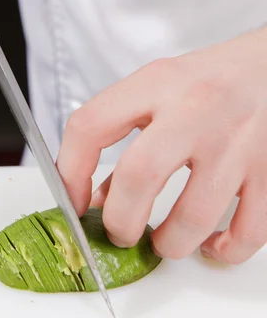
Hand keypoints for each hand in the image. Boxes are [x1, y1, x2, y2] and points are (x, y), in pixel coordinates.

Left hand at [57, 28, 266, 263]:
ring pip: (194, 217)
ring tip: (163, 241)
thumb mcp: (155, 88)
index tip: (72, 202)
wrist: (266, 66)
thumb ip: (120, 132)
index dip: (69, 173)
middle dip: (121, 220)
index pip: (91, 126)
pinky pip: (247, 231)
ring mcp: (235, 142)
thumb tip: (96, 197)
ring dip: (169, 244)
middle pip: (140, 175)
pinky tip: (211, 243)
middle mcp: (194, 110)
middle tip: (120, 232)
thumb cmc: (206, 80)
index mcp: (156, 85)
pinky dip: (224, 251)